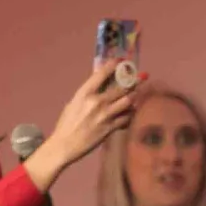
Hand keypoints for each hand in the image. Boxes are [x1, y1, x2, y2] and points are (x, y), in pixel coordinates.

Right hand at [36, 61, 139, 179]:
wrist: (64, 145)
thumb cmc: (67, 123)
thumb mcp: (74, 103)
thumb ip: (89, 93)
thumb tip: (103, 82)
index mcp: (84, 94)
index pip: (101, 74)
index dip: (114, 65)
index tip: (121, 60)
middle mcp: (97, 102)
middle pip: (122, 87)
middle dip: (133, 81)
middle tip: (141, 76)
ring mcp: (105, 115)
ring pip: (129, 101)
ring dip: (134, 96)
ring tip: (136, 93)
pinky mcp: (111, 127)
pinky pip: (128, 117)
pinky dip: (131, 113)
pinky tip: (130, 112)